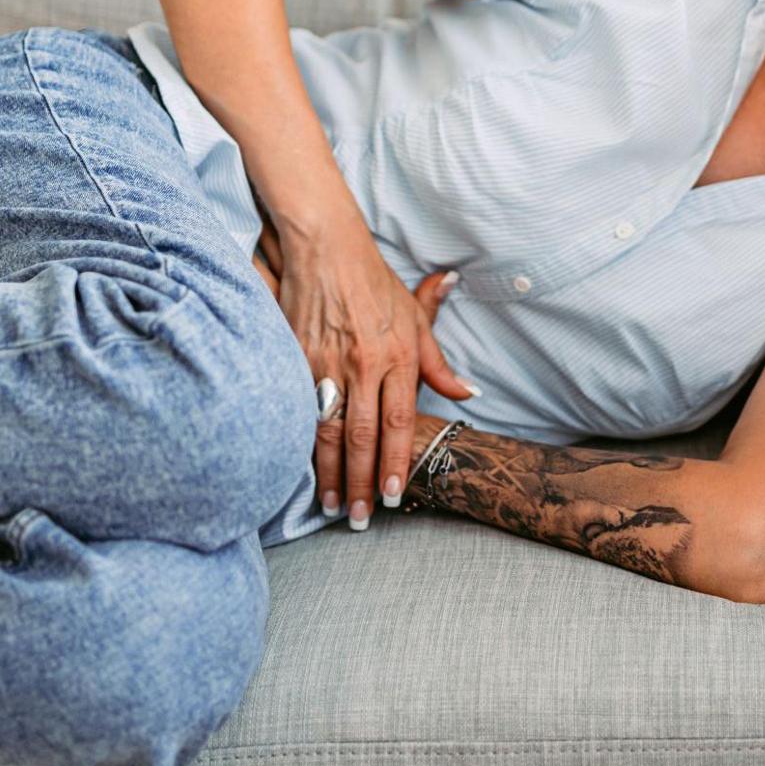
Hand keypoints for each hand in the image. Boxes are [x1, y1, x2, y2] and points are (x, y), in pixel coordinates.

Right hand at [251, 200, 477, 530]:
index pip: (399, 421)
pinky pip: (299, 409)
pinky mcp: (295, 356)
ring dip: (331, 473)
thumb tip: (468, 394)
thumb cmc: (374, 285)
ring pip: (327, 430)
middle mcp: (362, 363)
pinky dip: (302, 444)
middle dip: (363, 481)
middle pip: (363, 436)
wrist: (325, 248)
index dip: (396, 461)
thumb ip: (438, 364)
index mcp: (396, 356)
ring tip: (335, 505)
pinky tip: (303, 470)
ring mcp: (325, 362)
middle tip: (362, 517)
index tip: (394, 494)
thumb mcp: (415, 320)